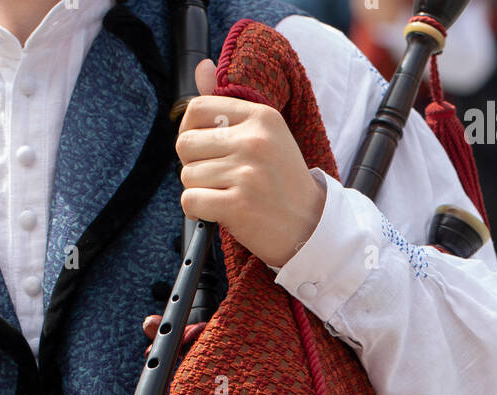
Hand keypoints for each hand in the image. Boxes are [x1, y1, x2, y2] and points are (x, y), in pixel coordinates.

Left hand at [177, 57, 325, 268]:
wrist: (310, 227)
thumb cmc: (283, 182)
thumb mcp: (266, 134)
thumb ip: (228, 104)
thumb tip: (201, 65)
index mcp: (262, 116)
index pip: (197, 109)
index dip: (189, 131)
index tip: (202, 148)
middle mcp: (254, 141)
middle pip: (185, 144)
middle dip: (191, 164)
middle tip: (214, 177)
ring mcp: (246, 174)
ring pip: (187, 175)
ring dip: (198, 189)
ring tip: (224, 194)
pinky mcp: (238, 205)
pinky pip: (190, 201)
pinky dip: (196, 210)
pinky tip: (216, 212)